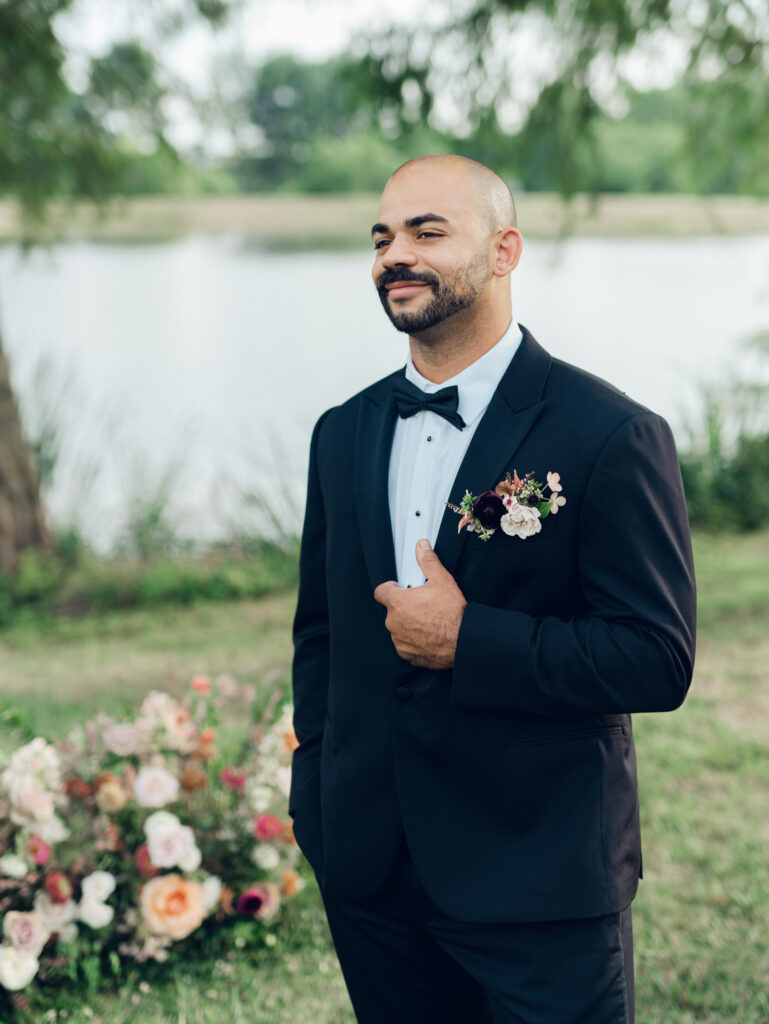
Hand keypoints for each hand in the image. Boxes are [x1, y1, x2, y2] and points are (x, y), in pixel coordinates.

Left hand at [373, 539, 466, 668]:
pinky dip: (413, 641)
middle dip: (404, 607)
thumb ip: (428, 561)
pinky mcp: (407, 654)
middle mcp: (394, 622)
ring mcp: (399, 640)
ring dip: (408, 624)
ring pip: (398, 628)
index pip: (380, 592)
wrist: (462, 641)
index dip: (389, 588)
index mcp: (398, 603)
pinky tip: (429, 636)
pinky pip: (405, 645)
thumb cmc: (452, 612)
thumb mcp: (442, 581)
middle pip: (392, 611)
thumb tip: (421, 546)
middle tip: (423, 606)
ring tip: (428, 622)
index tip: (399, 589)